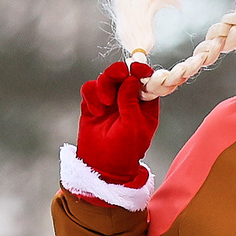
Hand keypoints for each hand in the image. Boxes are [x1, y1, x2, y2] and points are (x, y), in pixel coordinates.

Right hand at [74, 61, 157, 188]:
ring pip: (105, 78)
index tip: (136, 68)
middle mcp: (127, 99)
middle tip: (116, 77)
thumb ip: (131, 102)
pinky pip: (89, 88)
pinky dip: (91, 96)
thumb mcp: (134, 126)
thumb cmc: (124, 151)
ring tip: (104, 104)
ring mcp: (109, 100)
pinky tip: (95, 111)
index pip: (145, 79)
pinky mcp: (92, 104)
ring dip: (103, 86)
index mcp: (144, 104)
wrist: (102, 167)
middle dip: (118, 73)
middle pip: (123, 73)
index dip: (141, 70)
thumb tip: (130, 79)